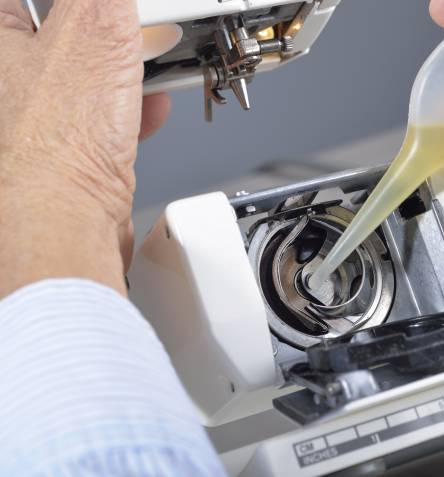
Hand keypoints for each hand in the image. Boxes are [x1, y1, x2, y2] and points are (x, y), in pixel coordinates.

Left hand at [0, 0, 170, 295]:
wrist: (69, 218)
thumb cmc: (59, 142)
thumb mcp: (95, 30)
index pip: (24, 1)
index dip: (68, 3)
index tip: (108, 7)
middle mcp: (8, 81)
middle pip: (63, 35)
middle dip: (112, 34)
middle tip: (137, 29)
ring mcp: (37, 119)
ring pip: (88, 78)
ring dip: (128, 71)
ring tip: (154, 66)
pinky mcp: (69, 150)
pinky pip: (103, 117)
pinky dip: (132, 109)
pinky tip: (154, 106)